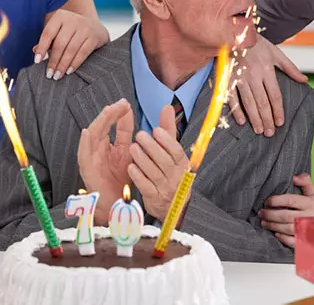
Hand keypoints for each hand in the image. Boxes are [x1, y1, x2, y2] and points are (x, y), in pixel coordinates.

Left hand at [33, 10, 108, 79]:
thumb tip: (34, 50)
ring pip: (71, 49)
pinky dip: (75, 63)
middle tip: (49, 74)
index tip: (37, 61)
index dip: (42, 47)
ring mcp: (85, 28)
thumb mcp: (59, 32)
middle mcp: (73, 20)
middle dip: (53, 61)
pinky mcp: (95, 37)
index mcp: (61, 16)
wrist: (96, 28)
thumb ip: (48, 41)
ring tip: (57, 76)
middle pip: (60, 43)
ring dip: (63, 65)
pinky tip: (69, 71)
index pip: (48, 33)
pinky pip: (83, 53)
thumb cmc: (71, 32)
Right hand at [77, 98, 133, 224]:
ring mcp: (90, 159)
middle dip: (110, 114)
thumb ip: (126, 133)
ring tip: (107, 111)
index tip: (126, 104)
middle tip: (121, 104)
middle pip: (101, 127)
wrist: (116, 204)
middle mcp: (97, 149)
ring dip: (99, 123)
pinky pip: (83, 154)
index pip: (111, 125)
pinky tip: (87, 132)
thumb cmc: (119, 181)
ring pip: (91, 136)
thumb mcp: (126, 152)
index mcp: (107, 145)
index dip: (118, 114)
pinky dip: (84, 143)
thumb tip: (127, 112)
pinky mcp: (86, 170)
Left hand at [128, 105, 189, 222]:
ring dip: (143, 159)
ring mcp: (166, 189)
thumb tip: (167, 107)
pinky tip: (131, 167)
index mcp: (182, 164)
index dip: (167, 141)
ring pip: (154, 173)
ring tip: (133, 147)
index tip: (156, 130)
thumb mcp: (171, 152)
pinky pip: (146, 187)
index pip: (177, 152)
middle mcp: (176, 177)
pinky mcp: (155, 198)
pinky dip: (138, 176)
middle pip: (165, 161)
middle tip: (139, 135)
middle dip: (152, 147)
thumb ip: (168, 130)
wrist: (171, 205)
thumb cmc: (169, 172)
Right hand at [228, 35, 306, 135]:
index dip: (278, 110)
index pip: (275, 95)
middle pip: (262, 102)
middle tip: (270, 133)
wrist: (234, 32)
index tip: (280, 123)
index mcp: (266, 70)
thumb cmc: (256, 43)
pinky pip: (231, 97)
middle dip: (267, 119)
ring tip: (259, 130)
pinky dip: (236, 110)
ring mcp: (239, 77)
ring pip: (249, 102)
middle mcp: (254, 75)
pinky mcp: (227, 78)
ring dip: (254, 118)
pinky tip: (242, 121)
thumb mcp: (276, 53)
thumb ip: (290, 68)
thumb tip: (304, 80)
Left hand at [258, 173, 313, 247]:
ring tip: (263, 222)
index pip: (290, 200)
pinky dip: (283, 238)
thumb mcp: (313, 193)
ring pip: (287, 228)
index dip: (276, 200)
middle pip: (286, 215)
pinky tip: (276, 234)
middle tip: (261, 213)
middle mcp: (309, 216)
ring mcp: (307, 230)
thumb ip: (305, 182)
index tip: (266, 202)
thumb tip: (295, 177)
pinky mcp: (306, 240)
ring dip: (273, 226)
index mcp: (310, 203)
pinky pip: (293, 241)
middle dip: (270, 214)